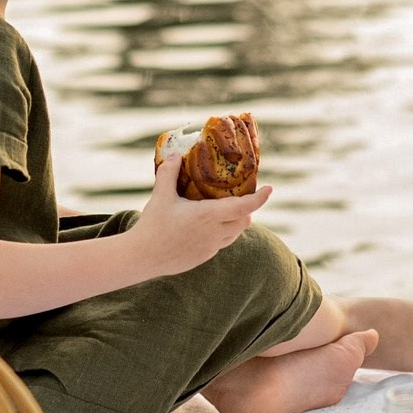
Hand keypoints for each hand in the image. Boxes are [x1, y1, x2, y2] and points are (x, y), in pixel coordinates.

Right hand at [131, 152, 270, 277]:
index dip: (260, 199)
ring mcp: (210, 248)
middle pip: (244, 221)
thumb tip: (176, 155)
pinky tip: (205, 227)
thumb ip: (169, 173)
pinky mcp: (203, 257)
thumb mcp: (160, 195)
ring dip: (234, 222)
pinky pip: (220, 243)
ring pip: (234, 234)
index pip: (244, 207)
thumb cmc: (153, 225)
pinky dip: (221, 233)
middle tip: (238, 197)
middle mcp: (215, 233)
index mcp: (208, 216)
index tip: (270, 189)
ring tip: (222, 211)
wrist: (142, 257)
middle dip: (246, 209)